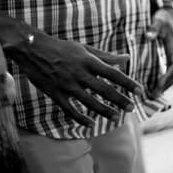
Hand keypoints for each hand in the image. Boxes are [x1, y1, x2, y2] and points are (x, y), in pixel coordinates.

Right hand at [8, 33, 141, 126]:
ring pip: (88, 102)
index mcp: (89, 61)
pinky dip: (80, 118)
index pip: (113, 73)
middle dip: (119, 100)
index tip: (140, 91)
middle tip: (132, 108)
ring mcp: (67, 85)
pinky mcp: (55, 93)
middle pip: (104, 89)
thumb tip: (126, 59)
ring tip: (117, 118)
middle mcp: (80, 74)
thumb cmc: (63, 48)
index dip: (127, 83)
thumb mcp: (85, 49)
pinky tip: (90, 124)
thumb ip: (106, 56)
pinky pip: (69, 109)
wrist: (33, 50)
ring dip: (104, 111)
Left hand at [146, 8, 172, 97]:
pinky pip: (168, 72)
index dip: (167, 78)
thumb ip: (153, 28)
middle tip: (153, 97)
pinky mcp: (168, 58)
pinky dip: (162, 80)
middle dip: (166, 86)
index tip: (157, 88)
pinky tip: (151, 86)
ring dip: (164, 85)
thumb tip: (148, 36)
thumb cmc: (162, 18)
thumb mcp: (158, 20)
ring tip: (151, 96)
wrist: (167, 15)